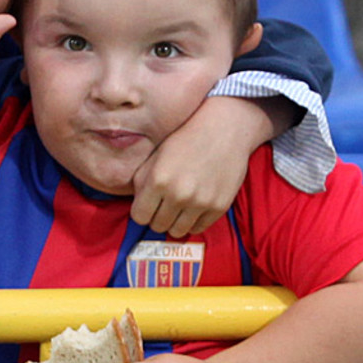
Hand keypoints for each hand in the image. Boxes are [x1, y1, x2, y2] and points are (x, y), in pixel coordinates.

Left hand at [130, 96, 278, 236]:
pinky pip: (198, 229)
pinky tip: (193, 207)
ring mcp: (200, 203)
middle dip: (157, 217)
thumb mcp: (155, 156)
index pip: (139, 216)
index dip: (141, 211)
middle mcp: (178, 194)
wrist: (223, 130)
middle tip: (163, 205)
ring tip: (178, 207)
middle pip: (157, 226)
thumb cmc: (184, 140)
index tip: (147, 205)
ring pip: (177, 232)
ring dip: (174, 222)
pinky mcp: (219, 207)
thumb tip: (138, 206)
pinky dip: (193, 222)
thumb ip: (141, 182)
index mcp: (157, 180)